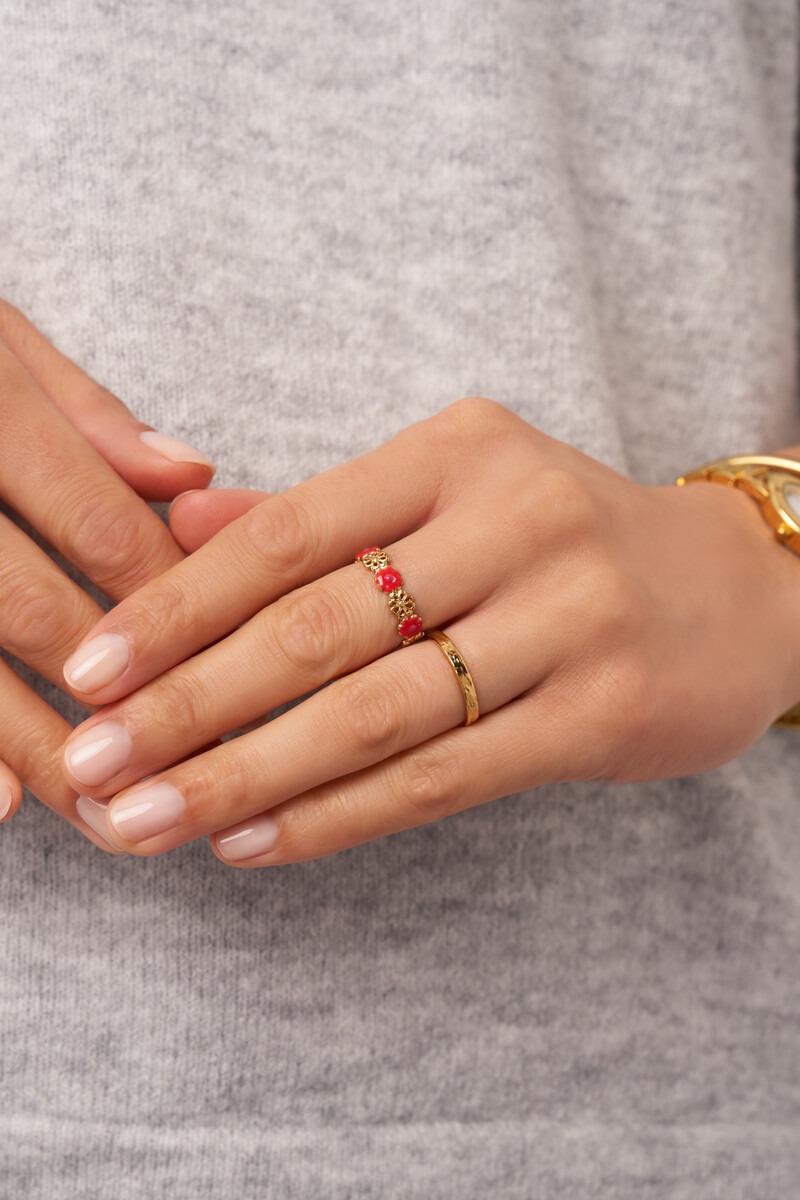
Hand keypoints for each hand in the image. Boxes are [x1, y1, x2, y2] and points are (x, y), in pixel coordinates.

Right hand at [0, 300, 214, 845]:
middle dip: (118, 698)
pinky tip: (1, 802)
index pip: (102, 524)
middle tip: (192, 769)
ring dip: (37, 749)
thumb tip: (189, 479)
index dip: (172, 606)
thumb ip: (85, 411)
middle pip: (33, 608)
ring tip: (108, 816)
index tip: (225, 667)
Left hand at [59, 397, 799, 862]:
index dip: (177, 604)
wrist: (737, 594)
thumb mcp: (453, 496)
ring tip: (151, 820)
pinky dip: (341, 815)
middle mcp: (516, 520)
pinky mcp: (604, 710)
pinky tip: (258, 843)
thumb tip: (178, 525)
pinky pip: (446, 776)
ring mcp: (570, 615)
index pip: (288, 532)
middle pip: (319, 626)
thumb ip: (319, 512)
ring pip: (376, 711)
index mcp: (458, 451)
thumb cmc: (565, 543)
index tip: (90, 668)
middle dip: (191, 703)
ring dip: (248, 775)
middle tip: (96, 763)